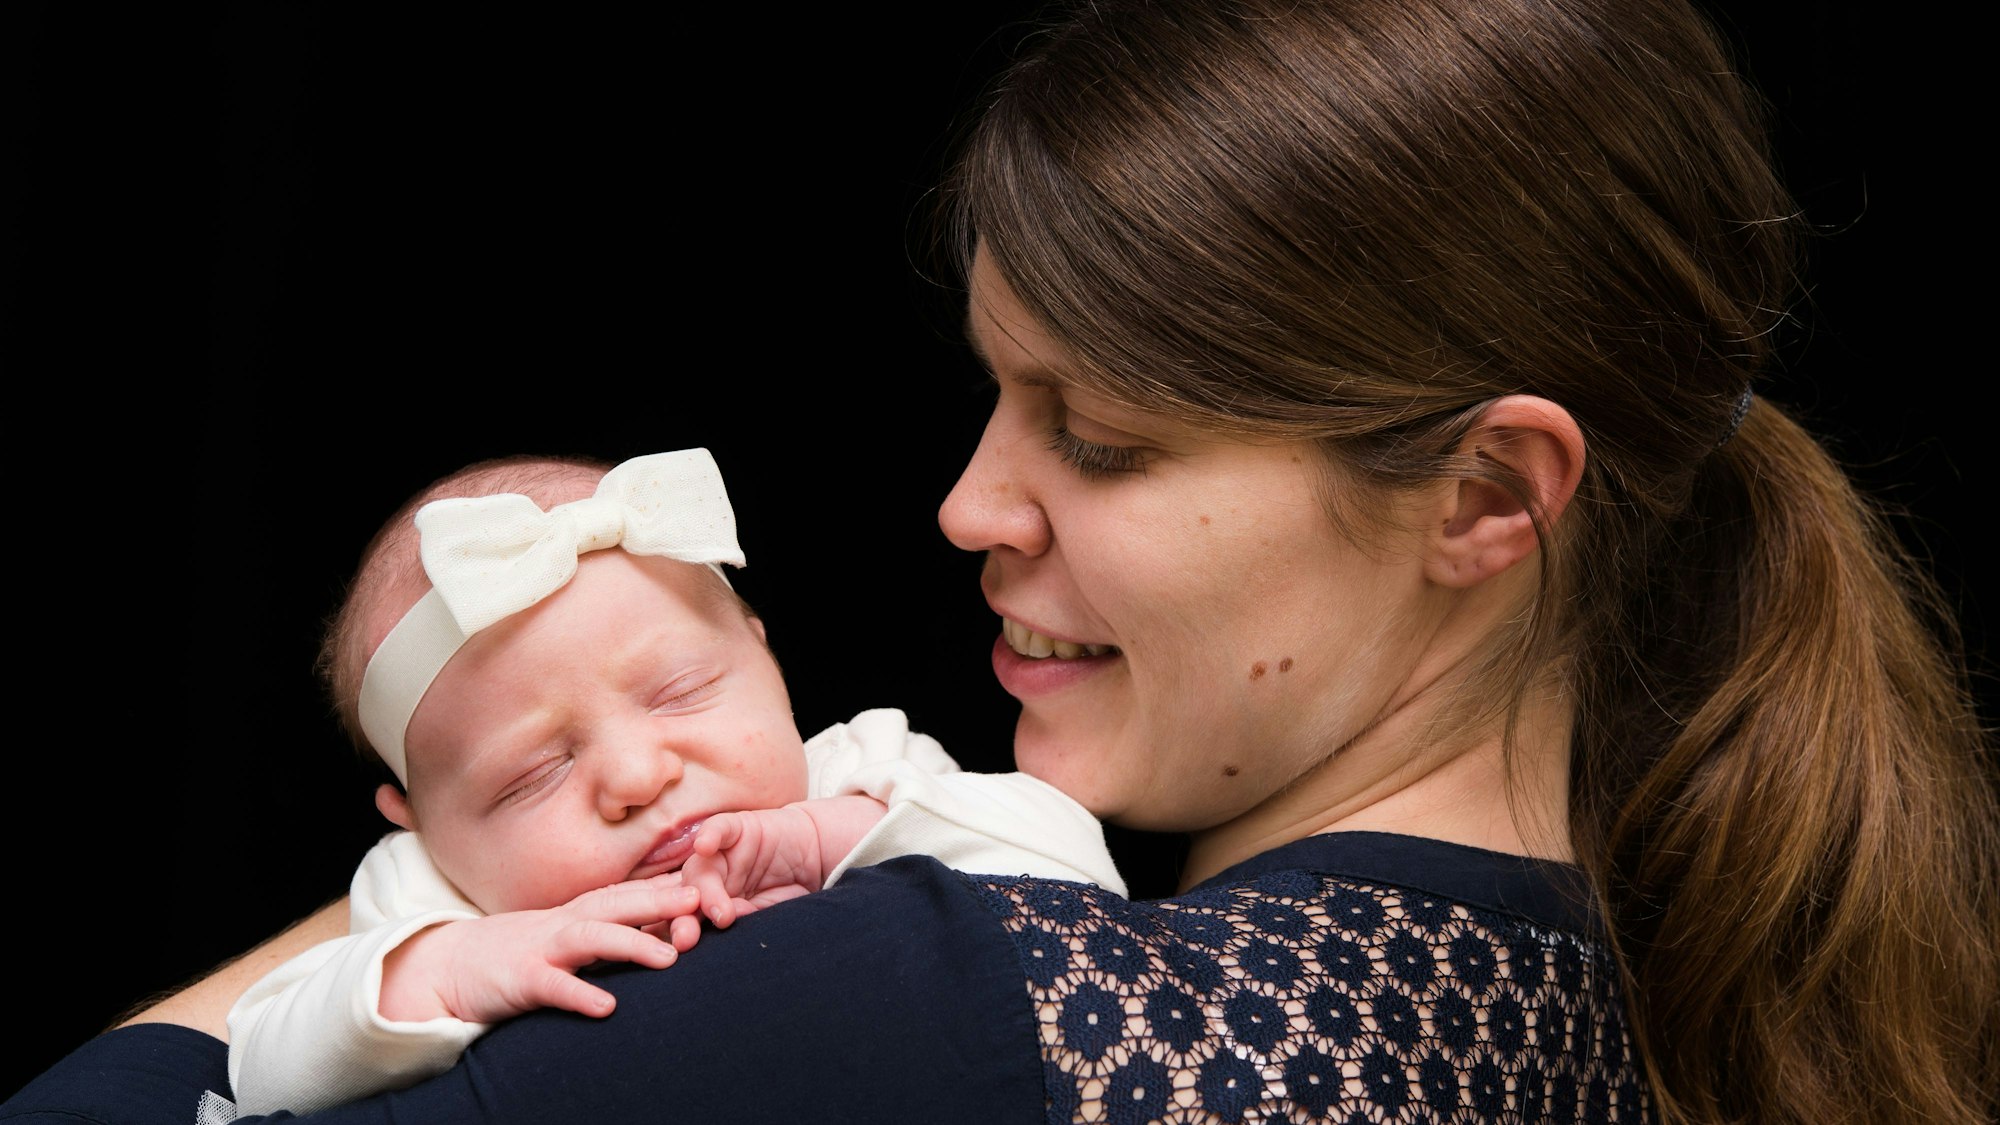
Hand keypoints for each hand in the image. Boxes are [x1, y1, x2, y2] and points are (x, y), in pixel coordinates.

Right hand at [379, 876, 702, 1023]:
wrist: (450, 967)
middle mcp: (564, 924)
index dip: (668, 885)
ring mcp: (541, 949)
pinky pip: (553, 988)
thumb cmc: (519, 953)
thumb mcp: (567, 937)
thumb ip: (608, 931)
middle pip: (618, 904)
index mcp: (579, 913)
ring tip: (670, 958)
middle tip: (704, 902)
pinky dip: (579, 995)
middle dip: (661, 901)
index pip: (628, 892)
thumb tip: (662, 929)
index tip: (711, 878)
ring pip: (591, 939)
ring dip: (632, 945)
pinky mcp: (520, 980)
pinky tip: (607, 1007)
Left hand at [679, 808, 824, 929]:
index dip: (682, 933)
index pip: (688, 920)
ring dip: (704, 890)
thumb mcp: (770, 912)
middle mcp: (711, 880)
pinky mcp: (737, 828)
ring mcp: (721, 854)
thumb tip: (723, 923)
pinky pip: (717, 828)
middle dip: (684, 919)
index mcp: (712, 906)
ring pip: (699, 868)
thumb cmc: (792, 890)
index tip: (684, 949)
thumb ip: (747, 917)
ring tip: (721, 913)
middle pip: (686, 897)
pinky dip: (709, 835)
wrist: (818, 856)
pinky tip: (704, 845)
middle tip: (687, 937)